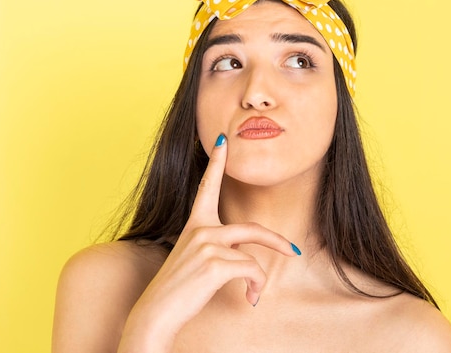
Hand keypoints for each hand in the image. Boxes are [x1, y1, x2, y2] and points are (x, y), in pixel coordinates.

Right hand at [118, 134, 297, 351]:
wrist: (157, 310)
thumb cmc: (177, 288)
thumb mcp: (194, 259)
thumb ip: (216, 248)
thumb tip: (245, 258)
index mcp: (195, 224)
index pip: (206, 187)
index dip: (216, 162)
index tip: (223, 140)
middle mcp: (201, 229)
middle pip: (252, 229)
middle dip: (277, 241)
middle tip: (293, 251)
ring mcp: (207, 244)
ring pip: (253, 257)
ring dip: (258, 279)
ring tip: (253, 293)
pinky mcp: (215, 262)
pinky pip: (251, 271)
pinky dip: (255, 287)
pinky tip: (248, 299)